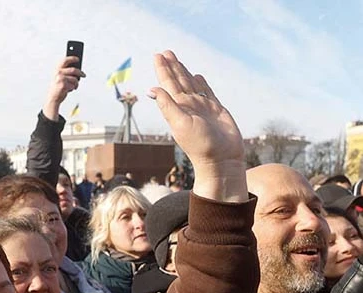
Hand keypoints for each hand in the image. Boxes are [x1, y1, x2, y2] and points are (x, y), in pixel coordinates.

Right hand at [43, 56, 84, 120]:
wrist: (52, 98)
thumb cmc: (57, 88)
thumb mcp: (59, 77)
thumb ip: (66, 72)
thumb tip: (77, 69)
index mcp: (57, 70)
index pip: (65, 60)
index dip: (72, 58)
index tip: (77, 59)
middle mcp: (58, 73)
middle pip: (73, 70)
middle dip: (80, 73)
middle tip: (83, 75)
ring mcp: (61, 79)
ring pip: (75, 79)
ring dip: (76, 83)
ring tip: (74, 86)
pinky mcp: (64, 85)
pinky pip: (74, 85)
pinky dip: (74, 88)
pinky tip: (70, 89)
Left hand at [149, 51, 245, 201]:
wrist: (221, 159)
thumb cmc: (200, 145)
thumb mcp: (180, 124)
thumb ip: (168, 106)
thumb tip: (152, 89)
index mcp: (178, 107)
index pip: (168, 84)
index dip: (163, 70)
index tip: (157, 56)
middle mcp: (189, 105)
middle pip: (178, 80)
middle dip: (172, 66)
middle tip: (165, 52)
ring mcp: (202, 107)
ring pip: (192, 84)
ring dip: (184, 72)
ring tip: (178, 60)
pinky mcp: (216, 109)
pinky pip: (207, 92)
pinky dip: (202, 83)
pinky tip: (197, 76)